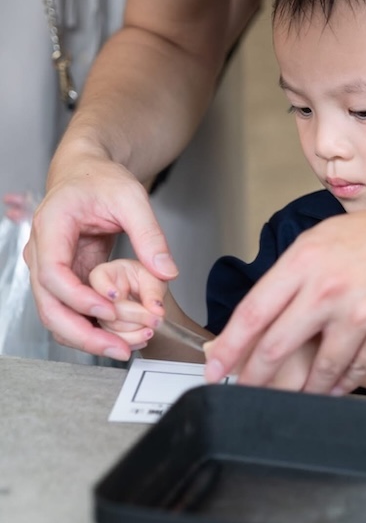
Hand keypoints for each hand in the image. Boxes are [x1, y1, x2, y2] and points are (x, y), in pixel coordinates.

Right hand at [24, 156, 178, 359]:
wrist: (87, 174)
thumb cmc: (101, 180)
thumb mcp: (131, 197)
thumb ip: (149, 234)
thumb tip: (166, 271)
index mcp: (51, 227)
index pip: (52, 273)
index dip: (78, 298)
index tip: (109, 310)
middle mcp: (42, 253)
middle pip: (49, 306)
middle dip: (83, 334)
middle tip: (120, 348)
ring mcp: (50, 270)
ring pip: (58, 317)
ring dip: (89, 337)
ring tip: (127, 347)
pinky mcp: (65, 281)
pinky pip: (73, 313)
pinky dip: (94, 329)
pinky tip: (122, 337)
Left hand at [204, 191, 365, 393]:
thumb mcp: (321, 240)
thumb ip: (290, 276)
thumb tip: (260, 315)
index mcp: (304, 262)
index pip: (253, 313)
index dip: (228, 348)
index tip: (215, 368)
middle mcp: (328, 289)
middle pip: (276, 349)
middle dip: (254, 378)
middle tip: (246, 390)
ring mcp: (360, 315)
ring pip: (318, 370)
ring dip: (302, 388)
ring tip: (295, 393)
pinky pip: (354, 371)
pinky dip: (339, 383)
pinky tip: (332, 383)